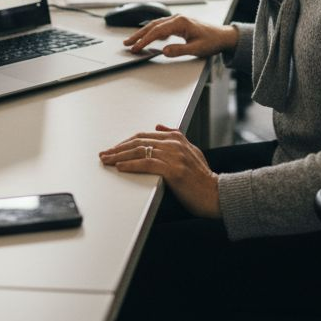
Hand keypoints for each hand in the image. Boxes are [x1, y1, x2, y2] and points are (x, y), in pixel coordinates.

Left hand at [99, 125, 219, 218]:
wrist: (216, 194)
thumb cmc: (202, 178)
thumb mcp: (192, 151)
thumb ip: (176, 137)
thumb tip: (159, 126)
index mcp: (177, 139)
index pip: (144, 136)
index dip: (126, 142)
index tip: (113, 149)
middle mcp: (174, 144)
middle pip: (139, 142)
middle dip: (118, 148)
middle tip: (104, 154)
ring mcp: (174, 157)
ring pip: (140, 152)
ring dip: (120, 156)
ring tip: (107, 160)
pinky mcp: (173, 171)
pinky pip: (146, 164)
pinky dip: (131, 165)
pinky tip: (120, 167)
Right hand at [123, 15, 237, 57]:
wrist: (223, 36)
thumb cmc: (212, 41)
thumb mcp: (196, 49)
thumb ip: (179, 50)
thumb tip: (164, 51)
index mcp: (180, 22)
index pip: (157, 32)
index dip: (144, 40)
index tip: (136, 48)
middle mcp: (177, 18)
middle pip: (153, 26)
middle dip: (139, 35)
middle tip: (127, 43)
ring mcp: (177, 20)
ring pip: (156, 25)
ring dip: (144, 33)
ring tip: (133, 41)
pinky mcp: (179, 24)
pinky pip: (161, 26)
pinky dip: (152, 32)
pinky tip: (149, 38)